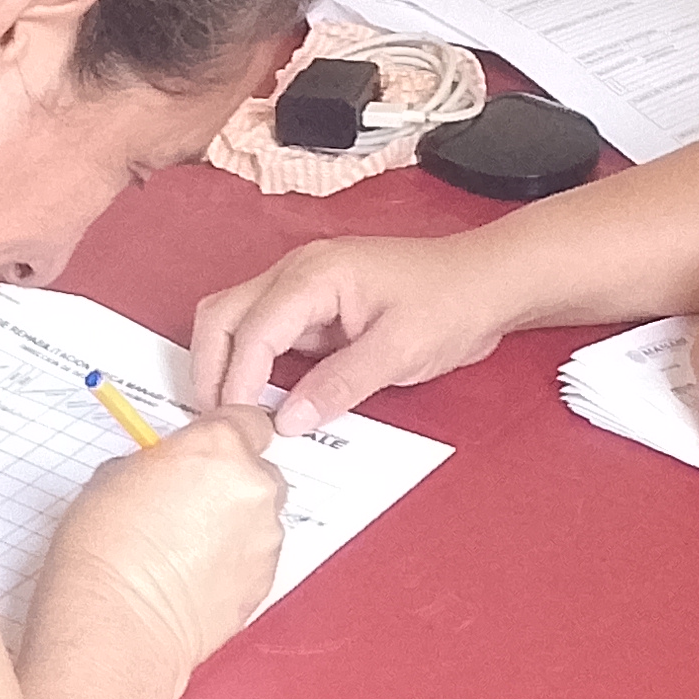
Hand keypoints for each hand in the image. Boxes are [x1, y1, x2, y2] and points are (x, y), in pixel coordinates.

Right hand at [30, 407, 287, 673]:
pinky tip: (193, 575)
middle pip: (256, 470)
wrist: (116, 622)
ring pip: (258, 517)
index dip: (224, 436)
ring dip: (232, 525)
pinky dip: (233, 561)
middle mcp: (252, 486)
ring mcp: (264, 536)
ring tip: (183, 548)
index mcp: (218, 446)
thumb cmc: (105, 553)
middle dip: (228, 483)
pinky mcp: (265, 580)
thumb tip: (165, 471)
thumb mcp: (114, 475)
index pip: (247, 420)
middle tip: (186, 503)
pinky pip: (255, 557)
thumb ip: (158, 463)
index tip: (206, 450)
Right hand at [190, 234, 526, 434]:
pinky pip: (265, 335)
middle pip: (222, 316)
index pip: (252, 328)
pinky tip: (264, 402)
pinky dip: (253, 367)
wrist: (487, 282)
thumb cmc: (452, 300)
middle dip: (211, 369)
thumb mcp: (402, 349)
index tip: (239, 426)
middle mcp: (298, 272)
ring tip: (236, 418)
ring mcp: (303, 288)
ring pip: (235, 322)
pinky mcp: (313, 309)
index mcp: (315, 272)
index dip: (238, 381)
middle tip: (222, 424)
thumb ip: (342, 383)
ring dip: (227, 367)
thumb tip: (291, 418)